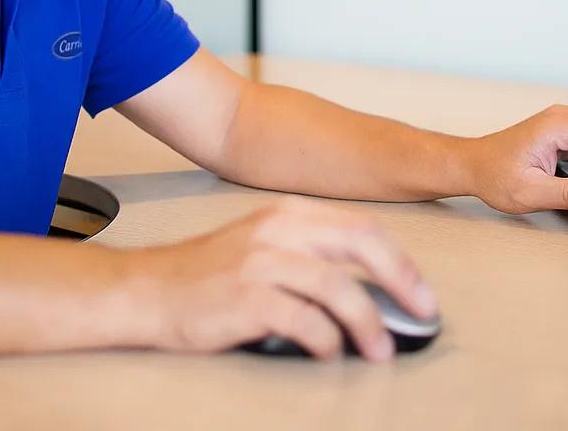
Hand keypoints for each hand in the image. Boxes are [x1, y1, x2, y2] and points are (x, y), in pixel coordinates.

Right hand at [126, 197, 435, 361]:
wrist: (146, 291)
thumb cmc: (207, 276)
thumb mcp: (263, 245)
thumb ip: (310, 253)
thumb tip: (371, 287)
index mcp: (288, 213)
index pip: (362, 227)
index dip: (400, 261)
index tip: (421, 293)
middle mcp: (278, 229)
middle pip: (361, 244)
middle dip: (401, 281)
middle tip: (421, 314)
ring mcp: (261, 261)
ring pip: (338, 286)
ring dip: (368, 323)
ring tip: (379, 350)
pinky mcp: (245, 297)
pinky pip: (304, 320)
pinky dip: (326, 341)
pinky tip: (330, 354)